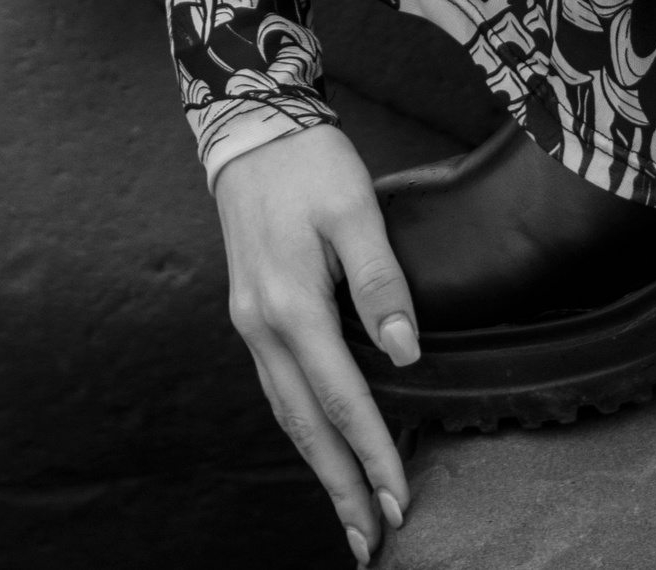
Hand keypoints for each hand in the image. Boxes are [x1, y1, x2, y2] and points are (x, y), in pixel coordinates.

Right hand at [214, 124, 419, 562]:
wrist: (251, 126)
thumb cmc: (307, 162)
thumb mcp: (355, 208)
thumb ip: (381, 281)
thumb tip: (406, 351)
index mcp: (291, 305)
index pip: (342, 399)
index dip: (372, 453)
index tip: (400, 499)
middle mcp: (262, 326)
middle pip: (305, 425)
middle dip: (340, 486)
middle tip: (371, 539)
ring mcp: (250, 323)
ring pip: (288, 413)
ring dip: (320, 466)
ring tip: (350, 512)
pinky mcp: (252, 313)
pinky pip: (279, 387)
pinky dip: (304, 427)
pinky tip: (323, 444)